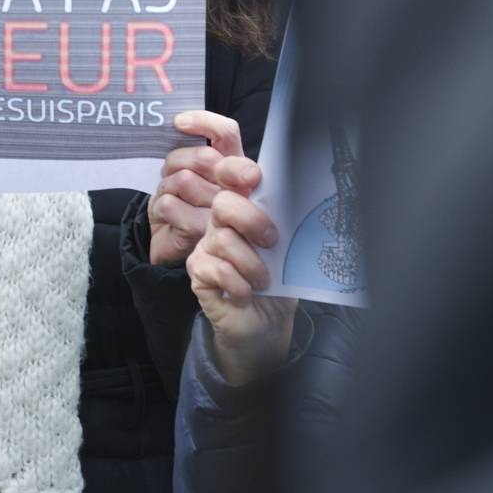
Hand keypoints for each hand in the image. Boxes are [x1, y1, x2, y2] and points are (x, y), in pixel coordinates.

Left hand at [147, 109, 243, 265]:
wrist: (166, 244)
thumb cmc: (181, 202)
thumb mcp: (186, 170)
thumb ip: (193, 150)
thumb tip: (181, 123)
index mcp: (236, 168)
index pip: (228, 134)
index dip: (206, 123)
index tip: (180, 122)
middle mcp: (237, 189)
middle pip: (205, 157)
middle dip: (179, 162)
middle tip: (172, 178)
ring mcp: (223, 212)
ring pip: (185, 179)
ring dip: (166, 188)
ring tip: (171, 201)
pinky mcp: (203, 232)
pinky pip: (170, 203)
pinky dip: (159, 207)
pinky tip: (167, 219)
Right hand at [186, 156, 297, 384]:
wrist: (266, 323)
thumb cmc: (278, 282)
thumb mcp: (287, 247)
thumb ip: (282, 222)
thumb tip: (295, 200)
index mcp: (243, 208)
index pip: (229, 175)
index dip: (235, 168)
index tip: (254, 177)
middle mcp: (220, 222)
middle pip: (224, 203)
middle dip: (252, 220)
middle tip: (272, 241)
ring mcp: (205, 246)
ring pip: (223, 239)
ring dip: (251, 264)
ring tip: (263, 281)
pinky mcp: (197, 272)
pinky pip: (214, 268)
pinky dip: (238, 283)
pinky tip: (246, 293)